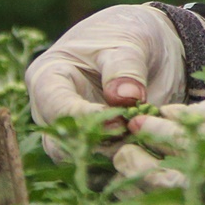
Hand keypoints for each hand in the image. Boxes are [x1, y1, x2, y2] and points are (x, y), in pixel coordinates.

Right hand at [25, 5, 186, 156]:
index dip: (85, 117)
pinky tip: (152, 163)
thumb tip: (125, 99)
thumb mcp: (131, 41)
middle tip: (137, 138)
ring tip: (149, 148)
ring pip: (84, 163)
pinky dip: (127, 169)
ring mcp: (74, 134)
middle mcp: (54, 112)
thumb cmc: (133, 34)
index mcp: (49, 77)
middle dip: (101, 145)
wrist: (156, 45)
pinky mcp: (98, 149)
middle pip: (65, 143)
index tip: (119, 121)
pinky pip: (105, 170)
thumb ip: (126, 68)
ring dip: (116, 160)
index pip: (57, 106)